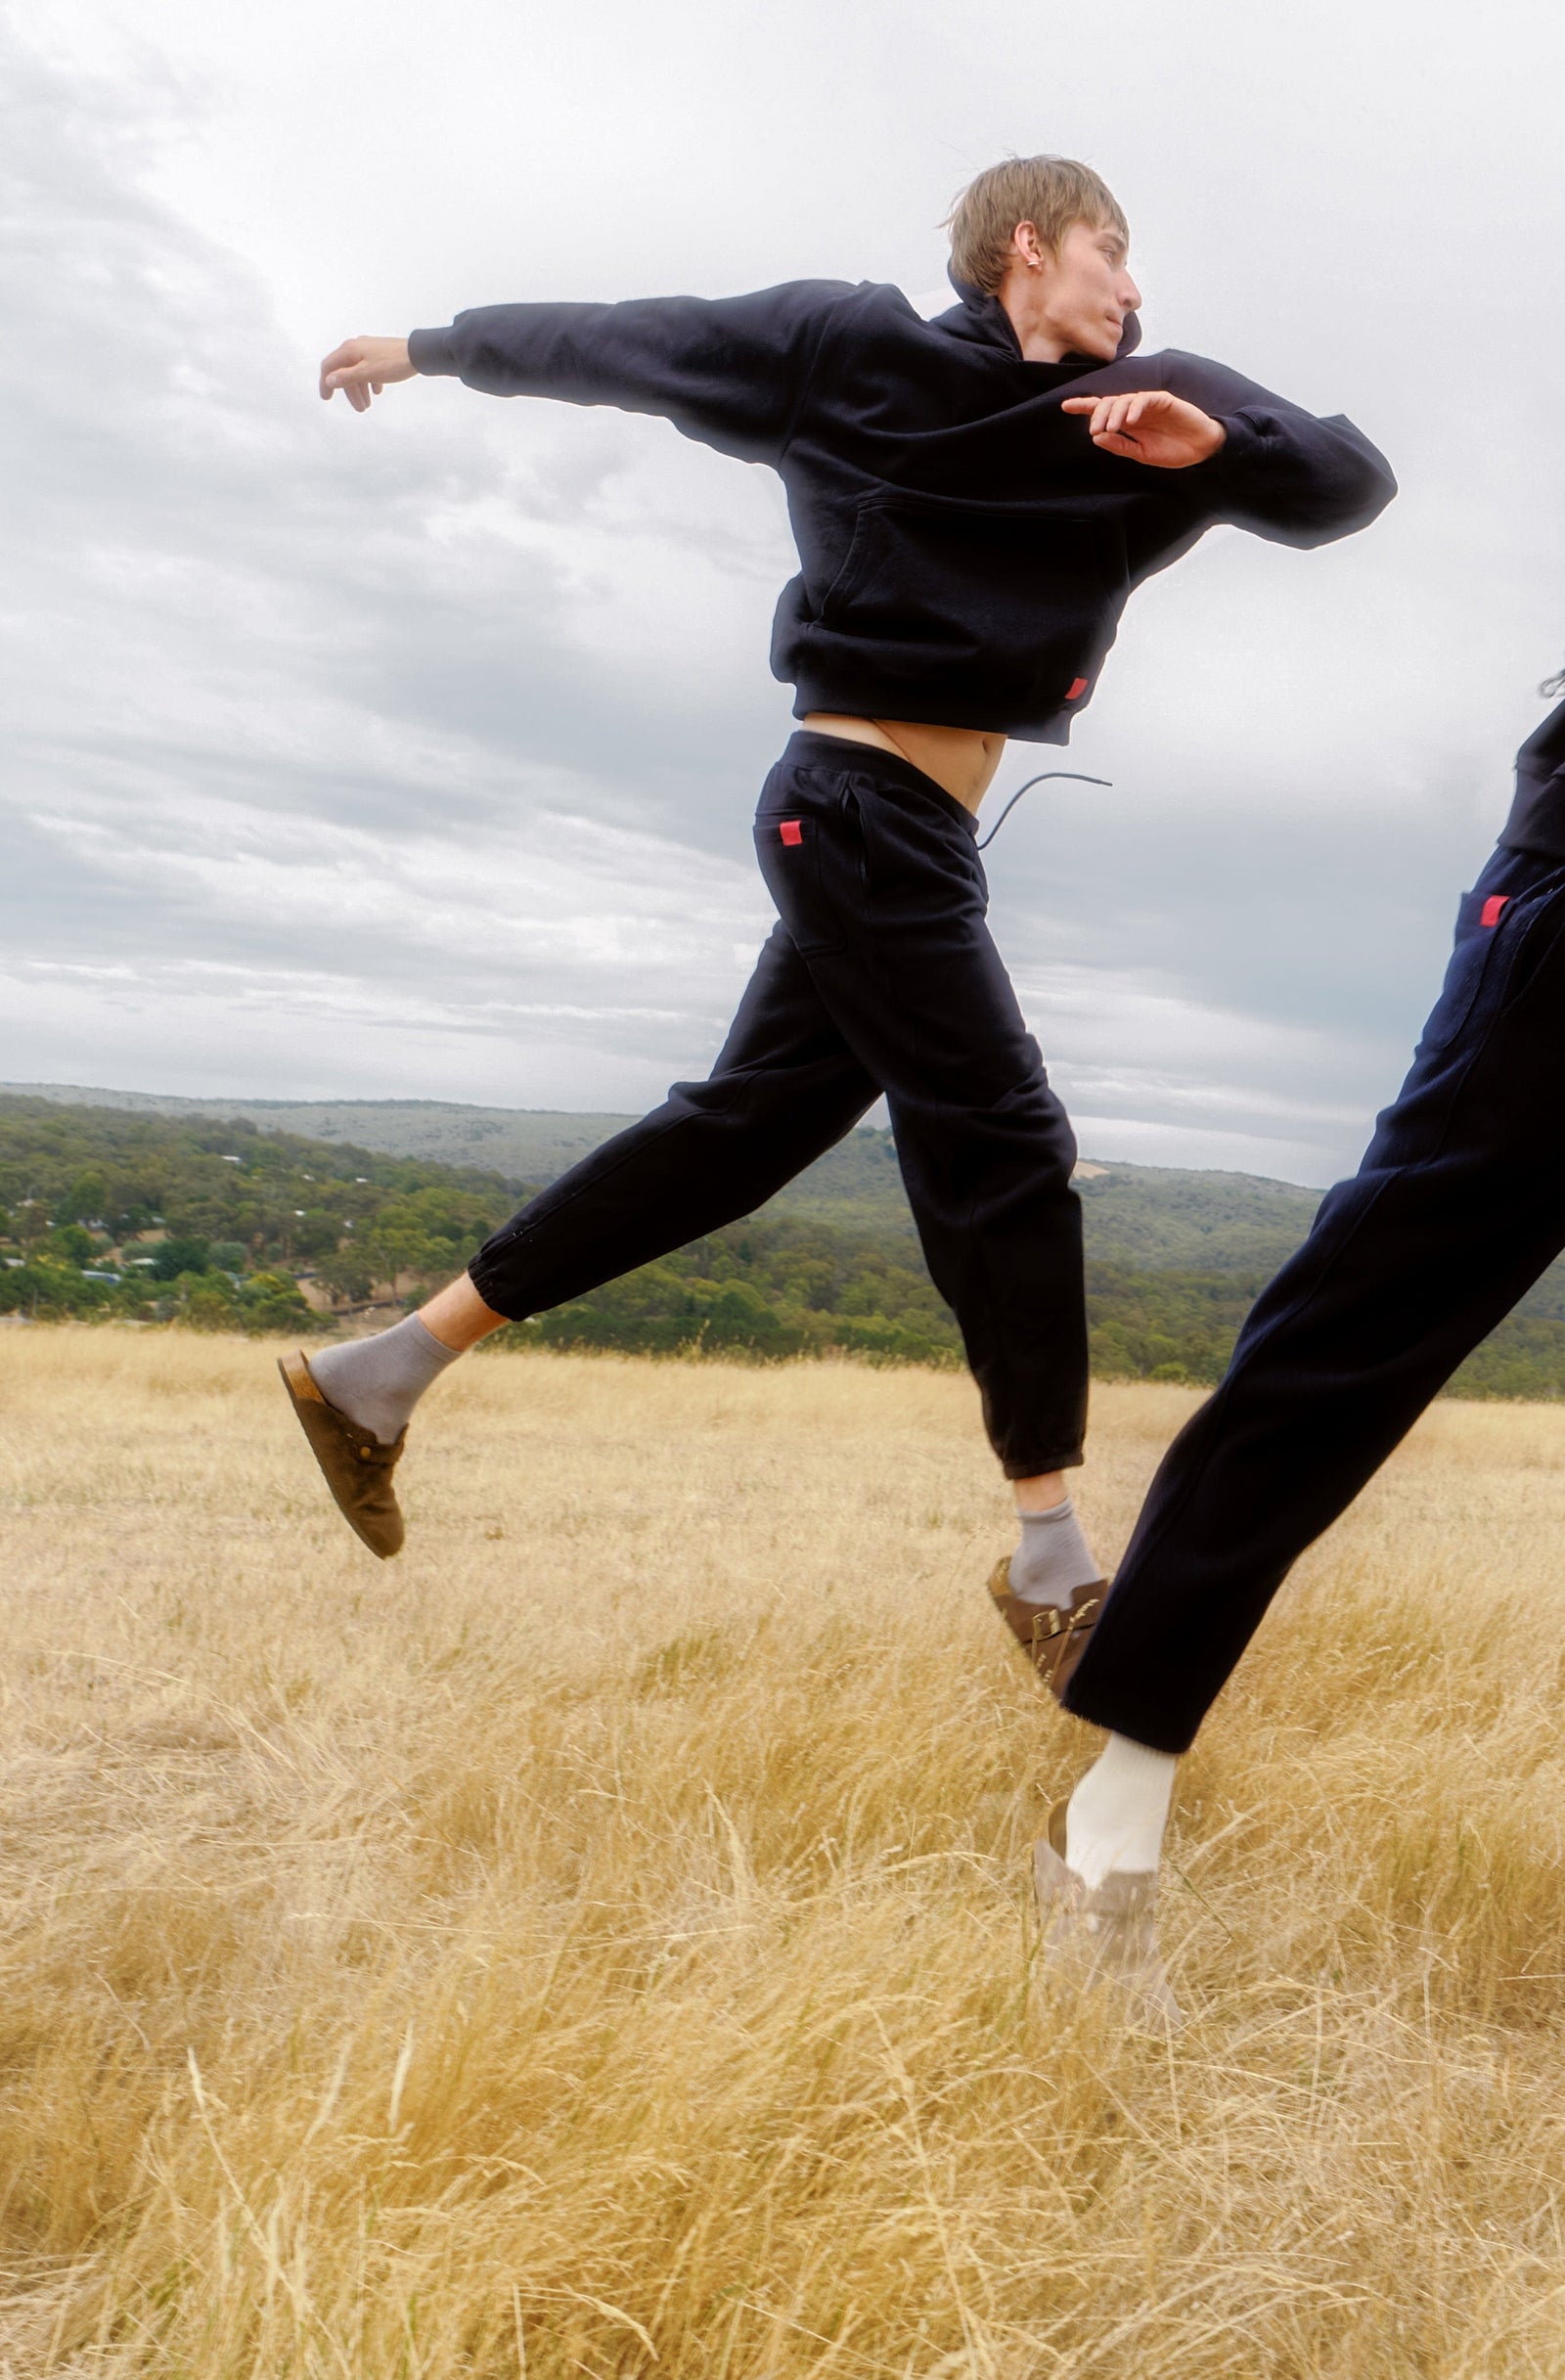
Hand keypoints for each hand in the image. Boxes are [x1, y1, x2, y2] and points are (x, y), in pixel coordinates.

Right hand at [319, 335, 415, 411]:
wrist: (417, 354)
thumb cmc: (392, 363)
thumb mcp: (366, 373)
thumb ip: (346, 377)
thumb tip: (329, 380)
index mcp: (349, 350)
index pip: (329, 366)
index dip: (325, 383)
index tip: (326, 398)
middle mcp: (356, 347)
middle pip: (344, 372)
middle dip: (351, 393)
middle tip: (359, 409)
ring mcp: (368, 350)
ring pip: (357, 372)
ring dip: (361, 390)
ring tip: (368, 405)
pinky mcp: (379, 354)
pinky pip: (369, 369)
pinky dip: (370, 382)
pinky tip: (377, 392)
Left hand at [1061, 389, 1225, 467]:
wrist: (1201, 448)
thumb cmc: (1173, 450)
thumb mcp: (1141, 454)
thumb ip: (1120, 445)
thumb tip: (1096, 437)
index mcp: (1128, 423)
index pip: (1103, 410)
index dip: (1084, 406)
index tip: (1064, 406)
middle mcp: (1135, 410)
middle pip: (1109, 403)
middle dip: (1097, 414)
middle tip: (1094, 430)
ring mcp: (1149, 404)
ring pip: (1124, 399)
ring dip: (1114, 413)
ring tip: (1110, 428)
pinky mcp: (1163, 400)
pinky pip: (1145, 399)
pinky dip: (1135, 408)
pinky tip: (1130, 420)